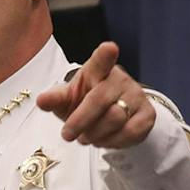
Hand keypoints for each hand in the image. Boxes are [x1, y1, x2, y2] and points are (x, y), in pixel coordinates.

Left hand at [35, 41, 155, 147]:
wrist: (110, 116)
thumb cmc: (85, 102)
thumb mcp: (68, 99)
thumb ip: (55, 99)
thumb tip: (41, 101)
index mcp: (97, 70)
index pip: (102, 60)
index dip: (106, 55)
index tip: (109, 48)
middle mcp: (120, 79)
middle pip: (100, 100)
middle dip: (80, 121)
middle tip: (67, 135)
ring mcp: (136, 96)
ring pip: (115, 119)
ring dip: (95, 134)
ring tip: (86, 137)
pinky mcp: (147, 114)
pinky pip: (129, 132)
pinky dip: (112, 141)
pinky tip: (104, 140)